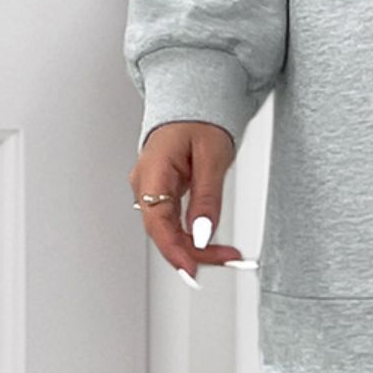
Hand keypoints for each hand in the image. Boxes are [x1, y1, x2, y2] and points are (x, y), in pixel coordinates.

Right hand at [129, 121, 247, 285]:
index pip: (157, 222)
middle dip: (194, 252)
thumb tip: (202, 234)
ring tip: (226, 255)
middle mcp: (146, 185)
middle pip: (164, 232)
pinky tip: (210, 244)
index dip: (174, 250)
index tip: (192, 269)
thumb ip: (207, 196)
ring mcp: (152, 190)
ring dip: (195, 247)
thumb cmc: (200, 120)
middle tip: (227, 259)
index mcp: (152, 172)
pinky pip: (173, 222)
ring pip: (169, 231)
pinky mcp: (162, 194)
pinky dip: (192, 235)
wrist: (193, 103)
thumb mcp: (212, 155)